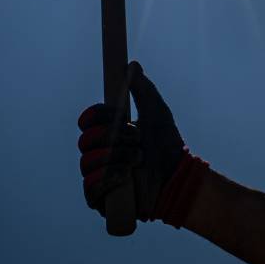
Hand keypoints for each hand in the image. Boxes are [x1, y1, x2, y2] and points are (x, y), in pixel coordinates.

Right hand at [78, 61, 186, 220]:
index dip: (97, 115)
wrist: (179, 177)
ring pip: (87, 163)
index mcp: (108, 131)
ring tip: (138, 159)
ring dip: (115, 158)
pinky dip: (106, 180)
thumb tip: (132, 64)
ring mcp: (97, 175)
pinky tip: (124, 177)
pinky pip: (89, 188)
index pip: (88, 120)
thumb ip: (144, 90)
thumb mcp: (157, 113)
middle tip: (137, 140)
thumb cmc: (167, 145)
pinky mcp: (100, 198)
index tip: (118, 115)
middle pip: (85, 140)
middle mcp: (98, 152)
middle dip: (113, 138)